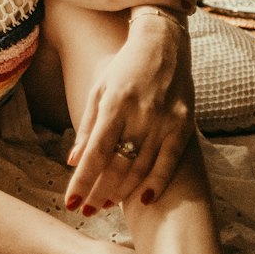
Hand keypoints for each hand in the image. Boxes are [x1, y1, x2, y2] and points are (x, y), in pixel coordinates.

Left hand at [65, 14, 195, 210]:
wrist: (164, 42)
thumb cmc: (125, 67)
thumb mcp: (99, 89)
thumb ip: (87, 126)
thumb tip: (72, 160)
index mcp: (115, 103)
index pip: (95, 153)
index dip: (82, 181)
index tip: (70, 203)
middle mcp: (141, 114)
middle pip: (117, 166)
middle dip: (99, 193)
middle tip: (86, 211)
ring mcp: (165, 120)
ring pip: (141, 168)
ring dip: (122, 192)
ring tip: (106, 205)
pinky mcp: (184, 124)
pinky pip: (170, 162)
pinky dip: (156, 183)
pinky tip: (143, 200)